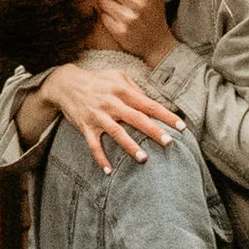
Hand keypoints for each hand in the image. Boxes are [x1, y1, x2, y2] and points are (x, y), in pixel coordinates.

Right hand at [42, 55, 178, 171]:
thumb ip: (136, 89)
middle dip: (153, 131)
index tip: (181, 127)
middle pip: (136, 118)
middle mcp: (111, 103)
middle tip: (169, 143)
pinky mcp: (85, 127)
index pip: (149, 104)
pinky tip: (109, 171)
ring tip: (144, 159)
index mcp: (122, 90)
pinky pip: (93, 145)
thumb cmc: (97, 80)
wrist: (66, 83)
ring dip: (130, 146)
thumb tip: (152, 103)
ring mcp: (98, 116)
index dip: (166, 116)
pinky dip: (100, 158)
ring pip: (117, 133)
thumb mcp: (117, 76)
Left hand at [94, 0, 174, 66]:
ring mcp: (128, 19)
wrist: (158, 44)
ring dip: (106, 3)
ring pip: (102, 0)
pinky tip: (117, 19)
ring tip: (117, 7)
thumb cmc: (153, 13)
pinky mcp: (119, 31)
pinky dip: (107, 16)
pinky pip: (102, 15)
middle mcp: (138, 4)